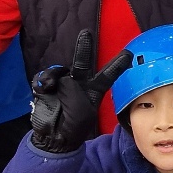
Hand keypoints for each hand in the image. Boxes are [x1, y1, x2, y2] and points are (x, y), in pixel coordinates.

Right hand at [29, 29, 131, 153]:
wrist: (53, 138)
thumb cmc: (74, 128)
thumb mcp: (83, 114)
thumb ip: (74, 94)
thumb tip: (61, 80)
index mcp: (94, 91)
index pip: (107, 75)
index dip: (117, 65)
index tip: (129, 54)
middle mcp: (79, 83)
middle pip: (82, 62)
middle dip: (84, 47)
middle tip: (86, 33)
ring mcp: (62, 84)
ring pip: (58, 70)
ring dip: (53, 76)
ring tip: (50, 86)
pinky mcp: (46, 87)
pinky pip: (43, 78)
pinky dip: (42, 81)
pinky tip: (44, 88)